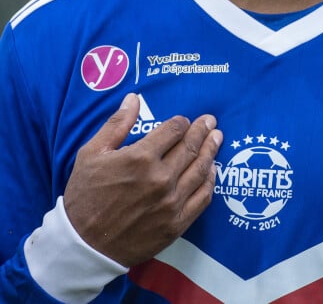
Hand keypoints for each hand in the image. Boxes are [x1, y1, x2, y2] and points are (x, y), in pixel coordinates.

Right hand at [63, 93, 222, 265]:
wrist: (83, 246)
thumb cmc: (84, 196)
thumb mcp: (92, 153)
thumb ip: (116, 124)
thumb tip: (133, 98)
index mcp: (140, 158)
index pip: (173, 130)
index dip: (181, 122)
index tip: (184, 120)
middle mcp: (160, 179)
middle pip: (190, 147)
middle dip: (202, 130)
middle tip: (211, 121)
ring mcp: (170, 203)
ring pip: (200, 170)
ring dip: (211, 151)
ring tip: (217, 139)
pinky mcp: (175, 225)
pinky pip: (201, 199)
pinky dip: (209, 182)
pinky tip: (212, 171)